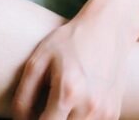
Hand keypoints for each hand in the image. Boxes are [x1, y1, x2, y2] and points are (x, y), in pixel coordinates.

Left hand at [12, 14, 130, 119]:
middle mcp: (89, 107)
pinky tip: (79, 103)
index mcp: (67, 92)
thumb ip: (24, 94)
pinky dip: (82, 119)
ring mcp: (104, 112)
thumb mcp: (40, 58)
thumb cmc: (70, 40)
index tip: (32, 113)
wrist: (108, 28)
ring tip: (63, 104)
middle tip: (48, 106)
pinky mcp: (114, 113)